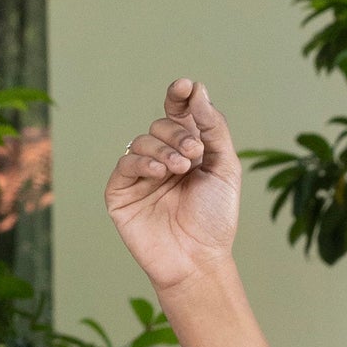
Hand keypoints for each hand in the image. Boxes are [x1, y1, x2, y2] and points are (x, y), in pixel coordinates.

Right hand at [104, 78, 240, 298]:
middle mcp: (164, 160)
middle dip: (178, 134)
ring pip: (143, 141)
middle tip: (194, 154)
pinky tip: (161, 173)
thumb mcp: (225, 169)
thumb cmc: (215, 220)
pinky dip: (143, 162)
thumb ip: (214, 129)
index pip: (179, 114)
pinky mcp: (121, 192)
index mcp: (189, 152)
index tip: (185, 86)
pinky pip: (125, 163)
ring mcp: (141, 175)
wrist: (198, 259)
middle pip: (162, 125)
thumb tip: (198, 91)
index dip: (179, 96)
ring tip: (181, 168)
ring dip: (164, 149)